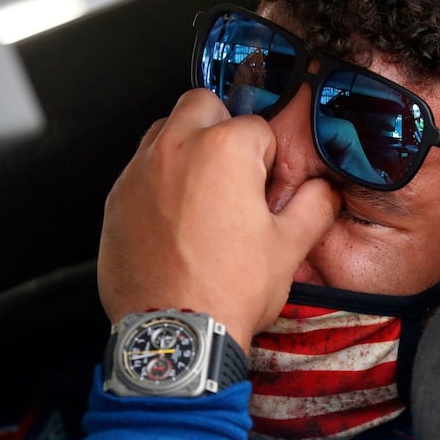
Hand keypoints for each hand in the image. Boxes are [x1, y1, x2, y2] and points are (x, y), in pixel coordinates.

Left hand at [97, 89, 338, 352]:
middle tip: (235, 171)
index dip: (269, 159)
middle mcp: (174, 149)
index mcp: (224, 150)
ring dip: (187, 147)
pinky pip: (140, 170)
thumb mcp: (290, 247)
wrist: (175, 335)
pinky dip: (159, 180)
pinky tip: (176, 219)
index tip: (267, 188)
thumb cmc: (229, 289)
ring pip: (164, 130)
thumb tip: (323, 189)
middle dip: (223, 127)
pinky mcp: (116, 200)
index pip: (257, 127)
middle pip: (202, 104)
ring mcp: (138, 173)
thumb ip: (315, 205)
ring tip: (204, 193)